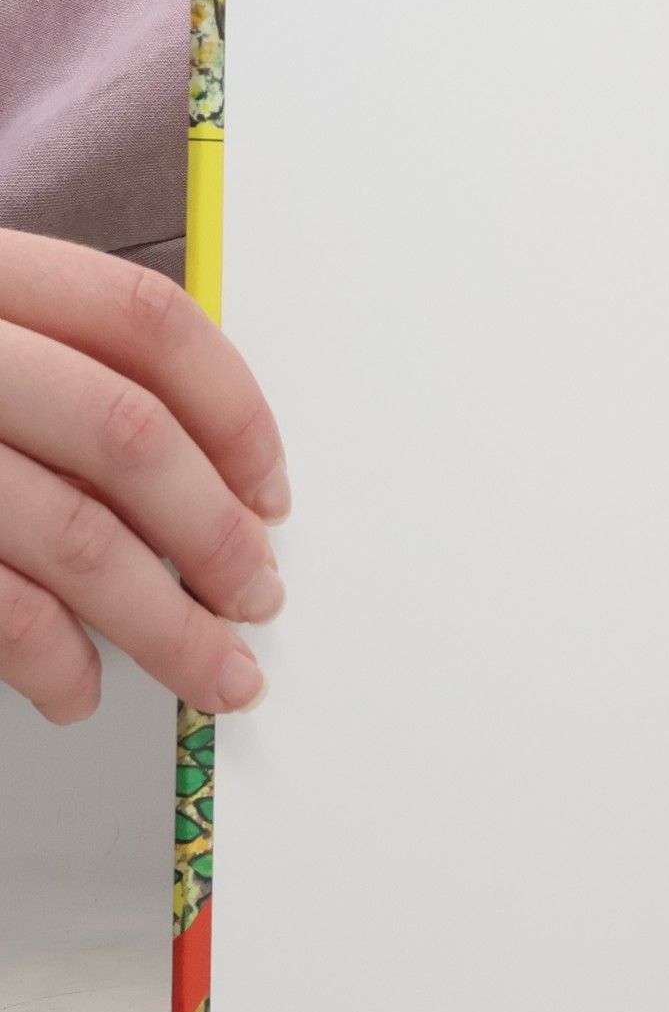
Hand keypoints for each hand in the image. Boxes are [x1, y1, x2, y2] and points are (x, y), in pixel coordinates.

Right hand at [0, 230, 288, 722]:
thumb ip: (65, 378)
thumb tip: (221, 486)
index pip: (144, 321)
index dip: (233, 411)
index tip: (273, 493)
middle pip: (127, 435)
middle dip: (215, 534)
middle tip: (259, 602)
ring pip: (72, 535)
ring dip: (166, 625)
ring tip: (216, 673)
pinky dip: (53, 659)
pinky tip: (80, 690)